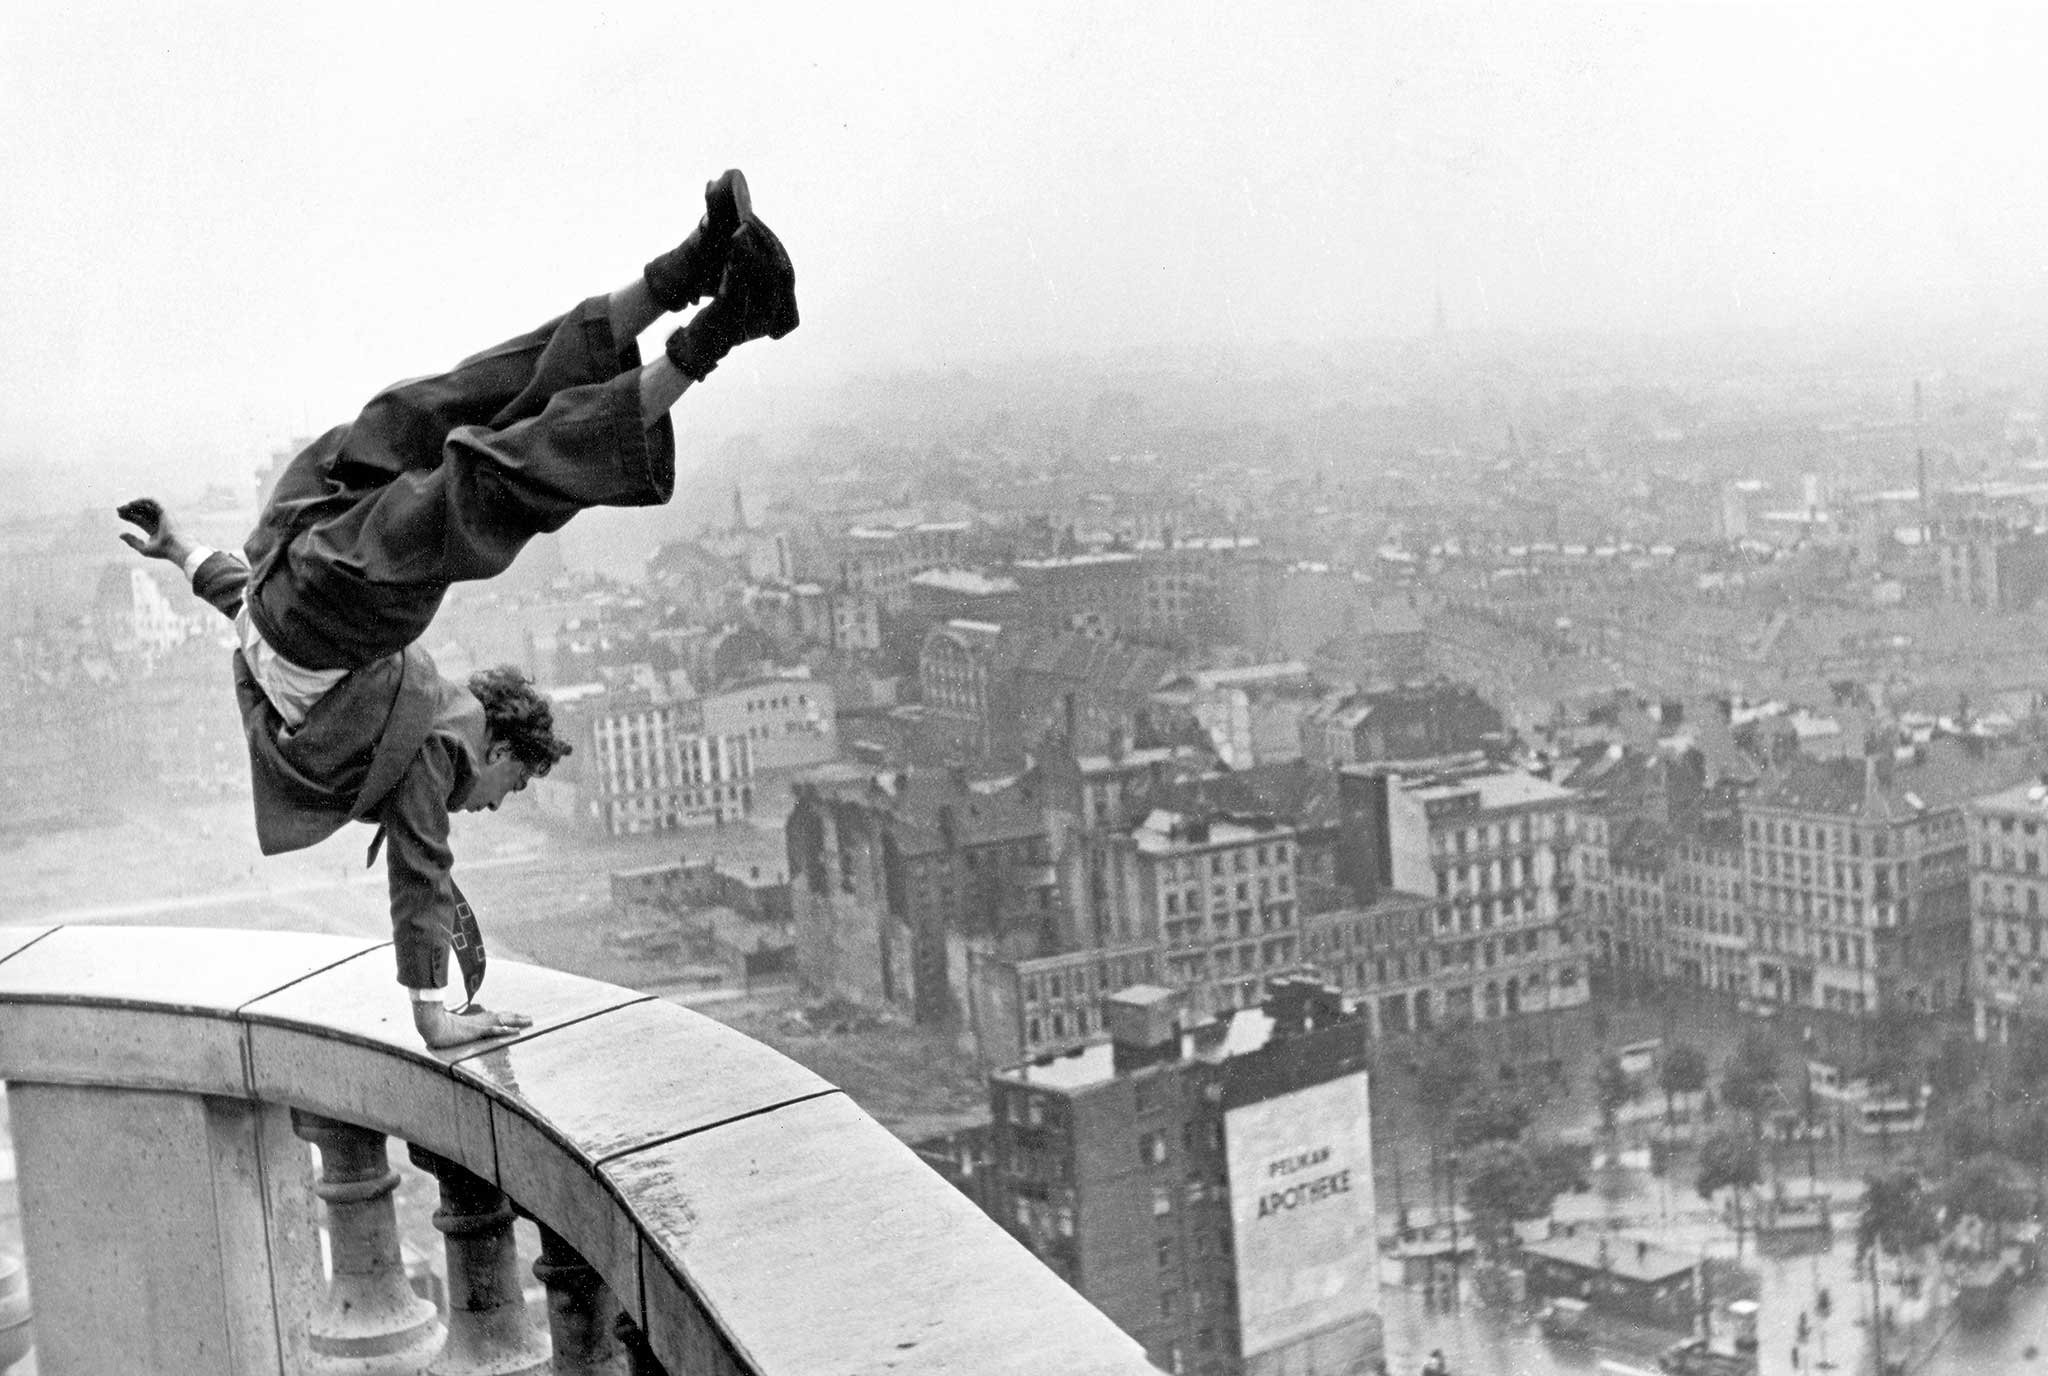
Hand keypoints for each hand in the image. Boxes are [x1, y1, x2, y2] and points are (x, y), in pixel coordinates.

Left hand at [116, 497, 192, 564]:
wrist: (175, 547)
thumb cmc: (162, 551)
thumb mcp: (144, 548)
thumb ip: (132, 541)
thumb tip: (120, 534)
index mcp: (155, 530)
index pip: (140, 520)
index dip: (129, 517)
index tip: (119, 515)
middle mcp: (158, 521)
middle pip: (141, 512)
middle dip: (129, 510)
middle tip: (118, 509)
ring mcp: (162, 516)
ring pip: (146, 506)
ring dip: (134, 504)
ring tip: (123, 506)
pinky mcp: (165, 511)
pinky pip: (152, 501)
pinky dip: (142, 500)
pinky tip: (132, 503)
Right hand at [412, 999, 533, 1048]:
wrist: (430, 1025)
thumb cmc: (438, 1027)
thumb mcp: (451, 1028)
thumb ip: (458, 1028)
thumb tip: (460, 1031)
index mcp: (475, 1020)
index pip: (496, 1016)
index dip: (508, 1017)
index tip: (519, 1017)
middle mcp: (479, 1020)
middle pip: (502, 1017)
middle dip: (517, 1017)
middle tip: (531, 1019)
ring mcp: (478, 1026)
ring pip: (502, 1021)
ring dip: (516, 1022)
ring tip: (530, 1022)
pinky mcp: (475, 1032)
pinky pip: (492, 1031)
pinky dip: (504, 1031)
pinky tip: (515, 1032)